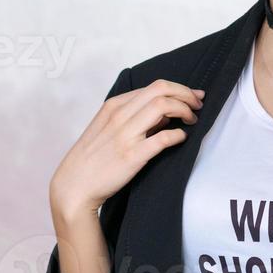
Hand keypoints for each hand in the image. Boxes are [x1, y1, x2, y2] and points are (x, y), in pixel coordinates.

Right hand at [49, 78, 204, 223]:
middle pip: (161, 90)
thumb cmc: (92, 158)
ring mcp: (125, 135)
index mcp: (114, 106)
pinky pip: (162, 138)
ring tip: (192, 120)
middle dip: (186, 94)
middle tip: (198, 105)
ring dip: (185, 110)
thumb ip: (133, 116)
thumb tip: (165, 112)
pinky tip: (181, 138)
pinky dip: (178, 135)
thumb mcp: (107, 127)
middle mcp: (120, 115)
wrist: (74, 185)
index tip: (192, 97)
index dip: (179, 89)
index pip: (154, 86)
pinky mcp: (132, 156)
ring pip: (163, 106)